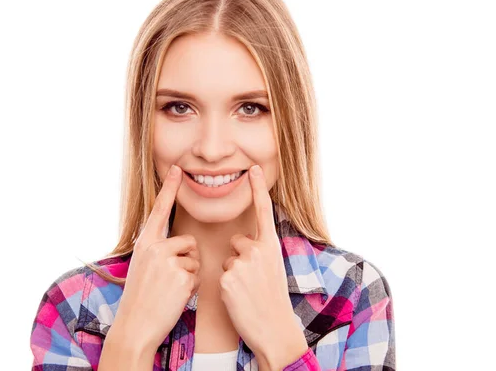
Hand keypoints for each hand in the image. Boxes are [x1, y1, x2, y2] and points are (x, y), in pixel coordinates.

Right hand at [112, 164, 200, 353]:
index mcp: (145, 243)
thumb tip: (179, 243)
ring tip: (170, 289)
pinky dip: (191, 288)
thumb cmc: (141, 298)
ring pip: (195, 260)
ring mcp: (167, 261)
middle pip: (189, 241)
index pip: (160, 210)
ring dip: (189, 275)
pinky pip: (197, 276)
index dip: (169, 188)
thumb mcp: (142, 266)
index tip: (177, 168)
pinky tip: (175, 297)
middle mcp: (155, 247)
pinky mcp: (181, 276)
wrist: (135, 326)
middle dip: (187, 259)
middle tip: (169, 280)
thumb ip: (157, 250)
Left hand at [220, 165, 306, 365]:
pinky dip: (227, 287)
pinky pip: (221, 275)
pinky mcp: (227, 278)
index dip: (258, 188)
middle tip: (253, 281)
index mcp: (271, 246)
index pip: (263, 211)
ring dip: (233, 274)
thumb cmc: (273, 300)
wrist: (274, 328)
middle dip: (240, 258)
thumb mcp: (274, 268)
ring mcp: (242, 263)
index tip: (254, 168)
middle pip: (237, 242)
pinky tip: (238, 298)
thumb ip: (260, 252)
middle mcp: (258, 250)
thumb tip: (242, 245)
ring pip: (228, 260)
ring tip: (247, 291)